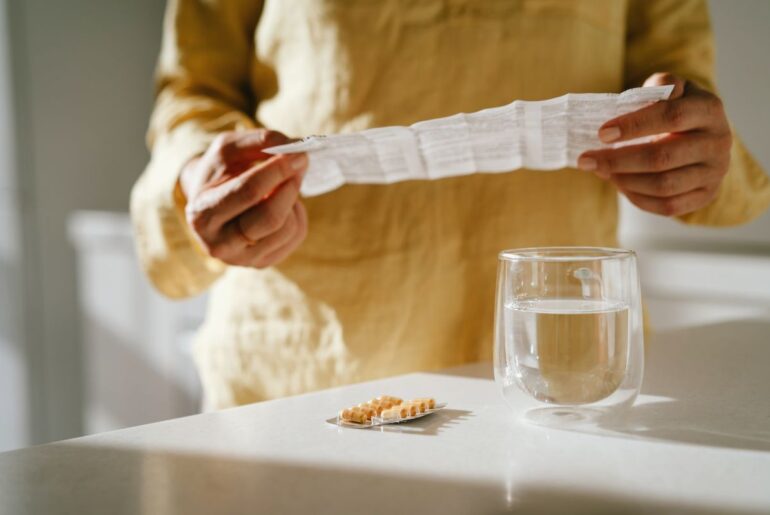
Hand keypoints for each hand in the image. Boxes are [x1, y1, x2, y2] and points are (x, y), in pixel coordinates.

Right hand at [180, 129, 308, 267]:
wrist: (210, 204)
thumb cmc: (220, 173)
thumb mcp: (228, 149)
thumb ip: (258, 141)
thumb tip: (295, 147)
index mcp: (202, 213)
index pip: (248, 192)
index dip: (277, 171)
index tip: (298, 153)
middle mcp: (218, 244)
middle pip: (270, 218)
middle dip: (290, 187)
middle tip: (301, 163)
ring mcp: (242, 259)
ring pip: (287, 228)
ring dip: (293, 200)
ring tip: (283, 185)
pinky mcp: (262, 262)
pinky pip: (295, 236)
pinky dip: (297, 214)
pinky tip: (283, 204)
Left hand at [578, 73, 731, 216]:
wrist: (705, 136)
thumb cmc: (679, 109)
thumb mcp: (674, 89)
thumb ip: (661, 85)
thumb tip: (643, 95)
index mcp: (709, 110)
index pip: (672, 117)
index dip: (634, 125)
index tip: (602, 133)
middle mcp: (717, 143)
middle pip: (663, 157)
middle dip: (618, 160)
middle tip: (586, 160)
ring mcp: (714, 173)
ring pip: (663, 185)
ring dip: (624, 180)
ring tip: (601, 171)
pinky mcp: (706, 195)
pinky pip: (668, 206)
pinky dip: (637, 197)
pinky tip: (619, 184)